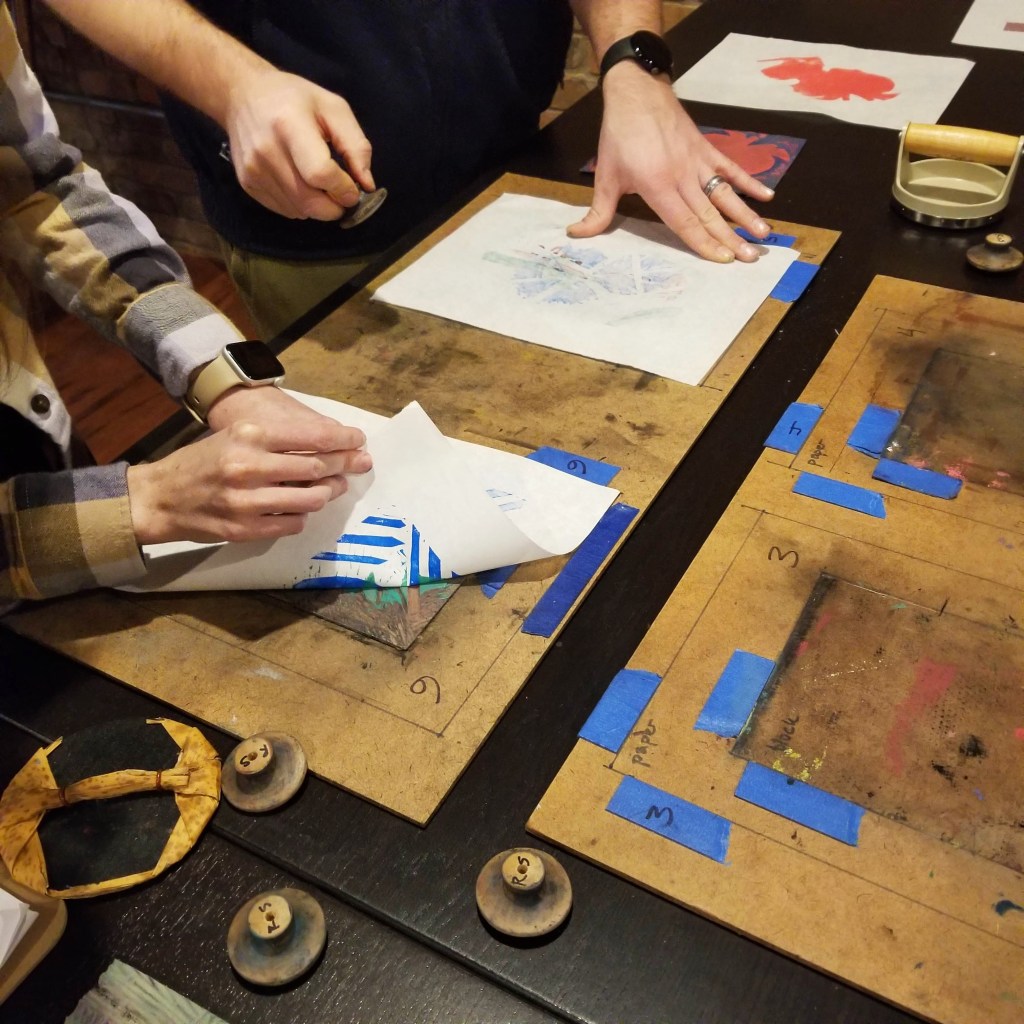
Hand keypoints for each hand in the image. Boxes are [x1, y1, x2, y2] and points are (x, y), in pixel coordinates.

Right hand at [128, 388, 370, 544]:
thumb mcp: (235, 435)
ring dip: (327, 493)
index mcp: (249, 435)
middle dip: (344, 465)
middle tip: (358, 465)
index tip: (359, 441)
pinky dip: (303, 515)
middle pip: (317, 468)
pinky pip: (293, 523)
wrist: (161, 497)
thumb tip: (327, 442)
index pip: (313, 437)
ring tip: (331, 487)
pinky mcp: (245, 528)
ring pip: (311, 499)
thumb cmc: (203, 461)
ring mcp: (247, 501)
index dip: (343, 440)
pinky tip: (301, 508)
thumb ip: (278, 439)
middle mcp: (249, 466)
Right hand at [225, 67, 374, 220]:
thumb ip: (356, 146)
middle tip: (342, 195)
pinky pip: (285, 210)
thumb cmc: (294, 98)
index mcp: (289, 125)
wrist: (243, 95)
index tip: (353, 188)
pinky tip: (302, 184)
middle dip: (335, 207)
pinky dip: (301, 206)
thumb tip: (367, 185)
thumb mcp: (334, 108)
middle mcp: (266, 151)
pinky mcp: (248, 183)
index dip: (343, 188)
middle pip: (309, 201)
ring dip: (319, 207)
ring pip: (299, 211)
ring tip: (321, 185)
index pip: (320, 174)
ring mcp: (254, 170)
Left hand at [568, 64, 774, 262]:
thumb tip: (577, 234)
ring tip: (763, 234)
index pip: (684, 223)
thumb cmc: (619, 136)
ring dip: (746, 215)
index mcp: (658, 186)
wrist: (636, 91)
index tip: (722, 260)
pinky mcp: (705, 149)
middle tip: (751, 258)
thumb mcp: (605, 177)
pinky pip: (730, 169)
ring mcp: (697, 162)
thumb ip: (597, 212)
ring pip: (726, 194)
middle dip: (731, 238)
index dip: (703, 243)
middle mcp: (682, 176)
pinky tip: (767, 196)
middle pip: (710, 214)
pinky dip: (749, 182)